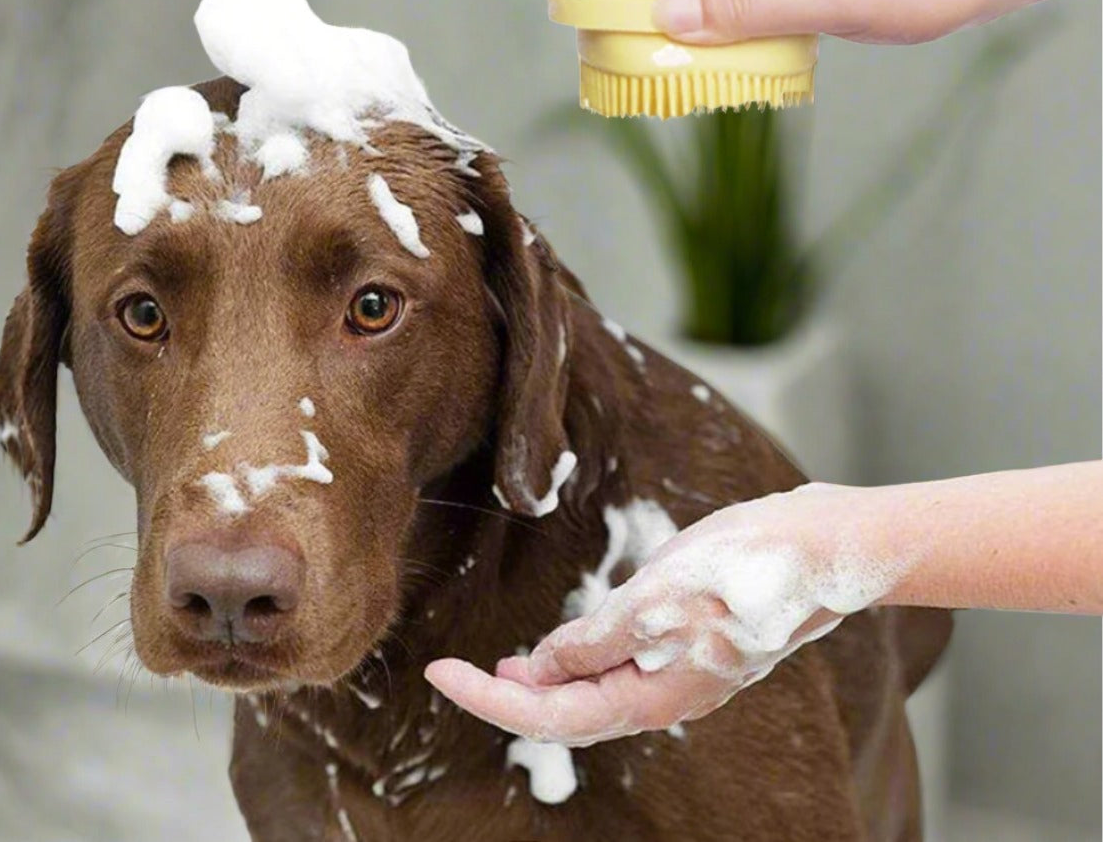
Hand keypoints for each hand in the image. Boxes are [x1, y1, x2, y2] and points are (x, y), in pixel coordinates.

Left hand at [425, 485, 891, 745]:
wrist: (823, 546)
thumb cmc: (746, 568)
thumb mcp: (659, 599)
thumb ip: (598, 640)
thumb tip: (541, 671)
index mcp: (654, 692)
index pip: (553, 715)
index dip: (490, 699)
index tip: (438, 672)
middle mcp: (663, 692)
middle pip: (569, 712)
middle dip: (508, 696)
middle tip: (454, 670)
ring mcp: (678, 670)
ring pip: (594, 693)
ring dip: (542, 683)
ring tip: (500, 665)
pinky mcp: (688, 642)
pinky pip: (619, 668)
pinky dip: (579, 660)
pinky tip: (564, 643)